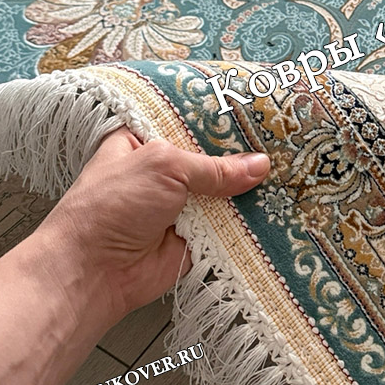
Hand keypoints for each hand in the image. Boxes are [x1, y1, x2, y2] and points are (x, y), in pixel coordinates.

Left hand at [32, 128, 269, 327]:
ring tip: (291, 169)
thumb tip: (259, 165)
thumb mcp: (163, 167)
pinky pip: (230, 225)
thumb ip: (213, 166)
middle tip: (284, 140)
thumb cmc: (111, 207)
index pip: (192, 121)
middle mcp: (165, 170)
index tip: (260, 112)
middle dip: (244, 153)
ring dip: (251, 188)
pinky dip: (250, 220)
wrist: (93, 273)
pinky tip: (280, 204)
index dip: (223, 118)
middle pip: (214, 157)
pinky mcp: (196, 236)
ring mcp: (182, 205)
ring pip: (226, 192)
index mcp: (147, 139)